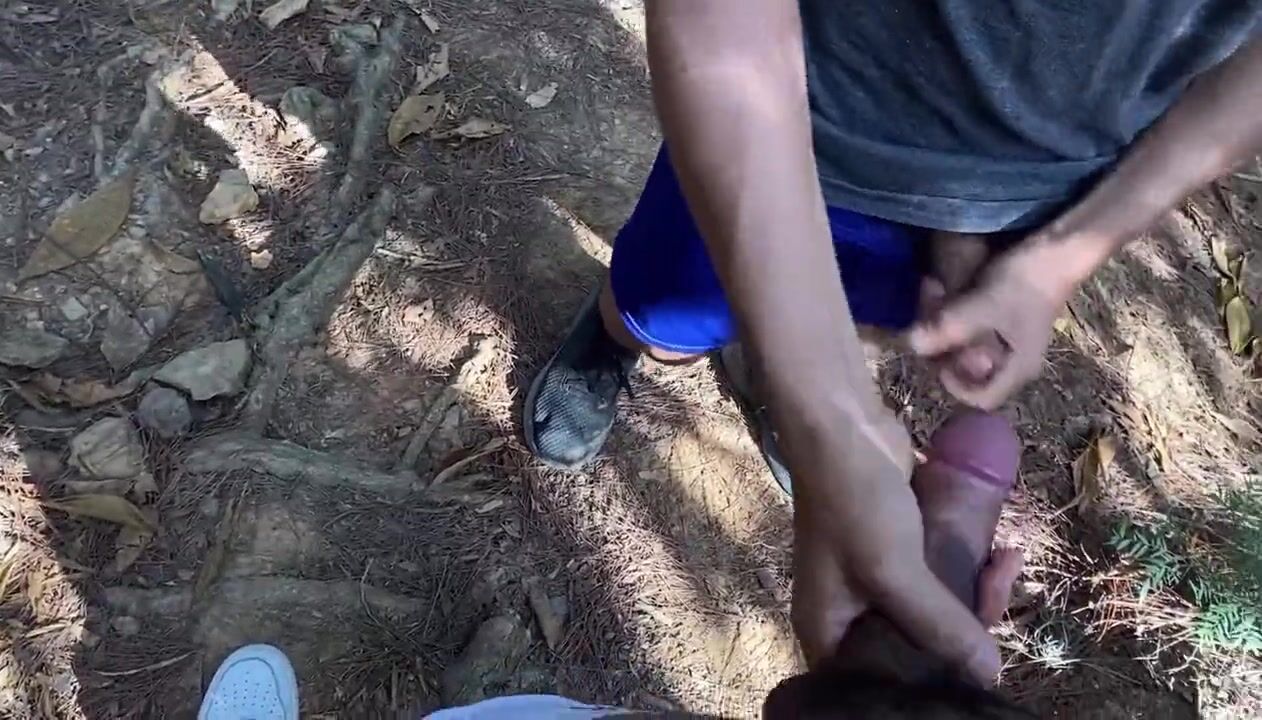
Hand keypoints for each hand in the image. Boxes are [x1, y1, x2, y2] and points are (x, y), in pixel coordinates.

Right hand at [787, 406, 1001, 685]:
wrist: (841, 422)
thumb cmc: (855, 501)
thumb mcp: (895, 569)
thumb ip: (940, 624)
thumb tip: (990, 676)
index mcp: (828, 629)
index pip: (877, 681)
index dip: (925, 680)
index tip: (972, 663)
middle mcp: (848, 611)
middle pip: (916, 646)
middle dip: (965, 628)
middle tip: (998, 596)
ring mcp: (876, 577)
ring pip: (935, 609)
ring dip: (976, 592)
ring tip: (1005, 564)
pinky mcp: (899, 547)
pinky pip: (941, 574)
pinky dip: (971, 566)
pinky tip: (1002, 550)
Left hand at [909, 236, 1074, 408]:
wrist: (1056, 246)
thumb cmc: (1028, 280)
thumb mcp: (987, 304)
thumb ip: (951, 326)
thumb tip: (912, 345)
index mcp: (1017, 367)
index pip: (982, 398)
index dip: (955, 386)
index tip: (939, 359)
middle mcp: (1011, 359)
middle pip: (964, 370)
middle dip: (940, 343)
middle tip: (927, 312)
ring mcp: (1003, 338)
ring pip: (959, 345)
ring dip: (939, 322)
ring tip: (931, 289)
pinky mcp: (995, 319)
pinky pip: (964, 325)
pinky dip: (948, 311)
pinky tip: (937, 285)